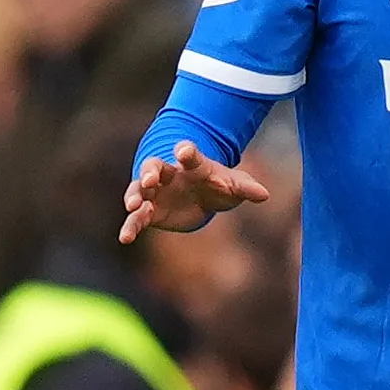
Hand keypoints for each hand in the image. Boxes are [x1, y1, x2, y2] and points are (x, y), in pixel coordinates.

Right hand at [121, 141, 271, 240]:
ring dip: (135, 196)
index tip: (184, 150)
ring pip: (139, 190)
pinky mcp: (150, 212)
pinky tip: (125, 238)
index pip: (189, 155)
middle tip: (149, 179)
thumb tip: (264, 194)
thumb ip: (246, 187)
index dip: (187, 152)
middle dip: (150, 171)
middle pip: (154, 167)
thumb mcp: (235, 185)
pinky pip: (137, 218)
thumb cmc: (219, 184)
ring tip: (133, 206)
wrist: (203, 196)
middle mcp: (169, 175)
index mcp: (192, 164)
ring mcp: (156, 192)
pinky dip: (130, 227)